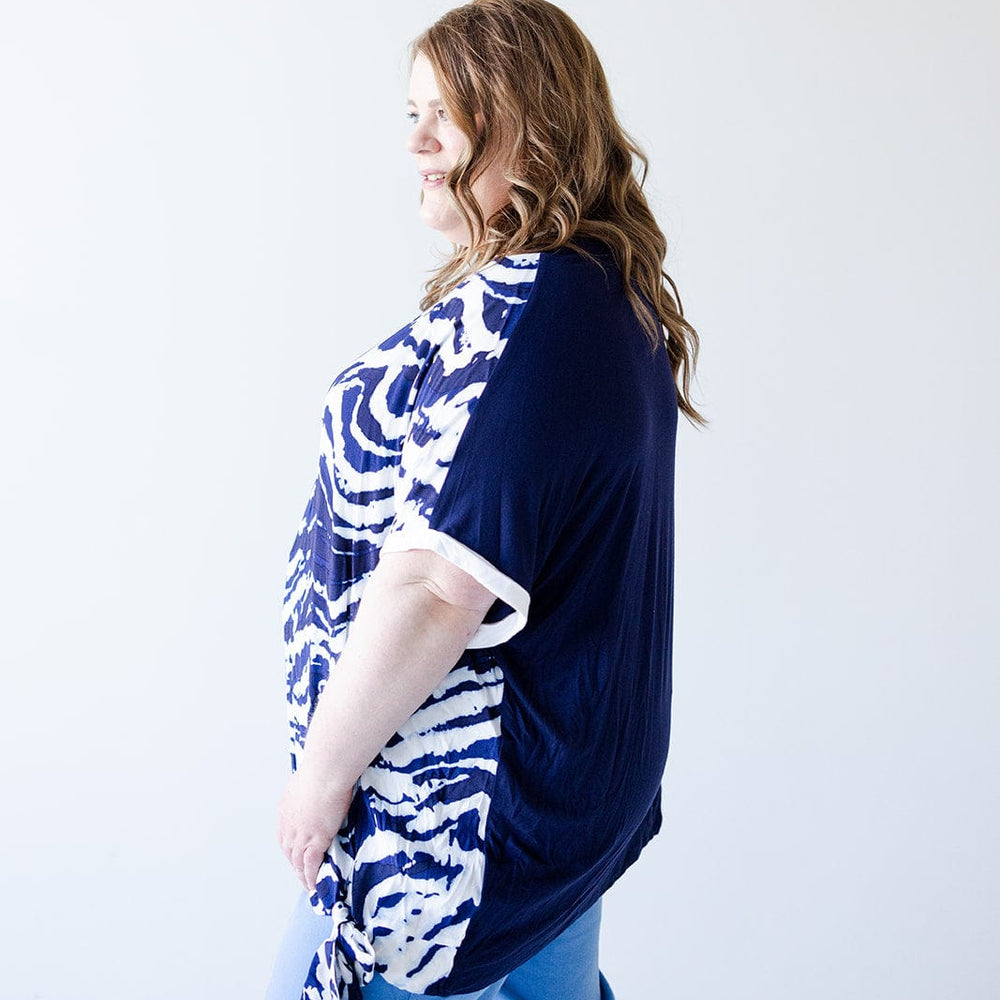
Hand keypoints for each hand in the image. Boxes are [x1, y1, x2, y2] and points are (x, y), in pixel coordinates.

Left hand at [277, 768, 354, 893]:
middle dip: (294, 864)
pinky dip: (311, 877)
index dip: (290, 847)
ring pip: (297, 862)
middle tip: (302, 874)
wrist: (327, 771)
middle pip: (288, 851)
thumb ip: (310, 788)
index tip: (296, 854)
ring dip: (302, 875)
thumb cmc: (323, 767)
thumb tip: (318, 785)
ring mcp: (301, 834)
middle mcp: (289, 824)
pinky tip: (315, 885)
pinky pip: (310, 865)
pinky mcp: (315, 840)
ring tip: (308, 885)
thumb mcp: (310, 778)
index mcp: (286, 809)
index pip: (284, 835)